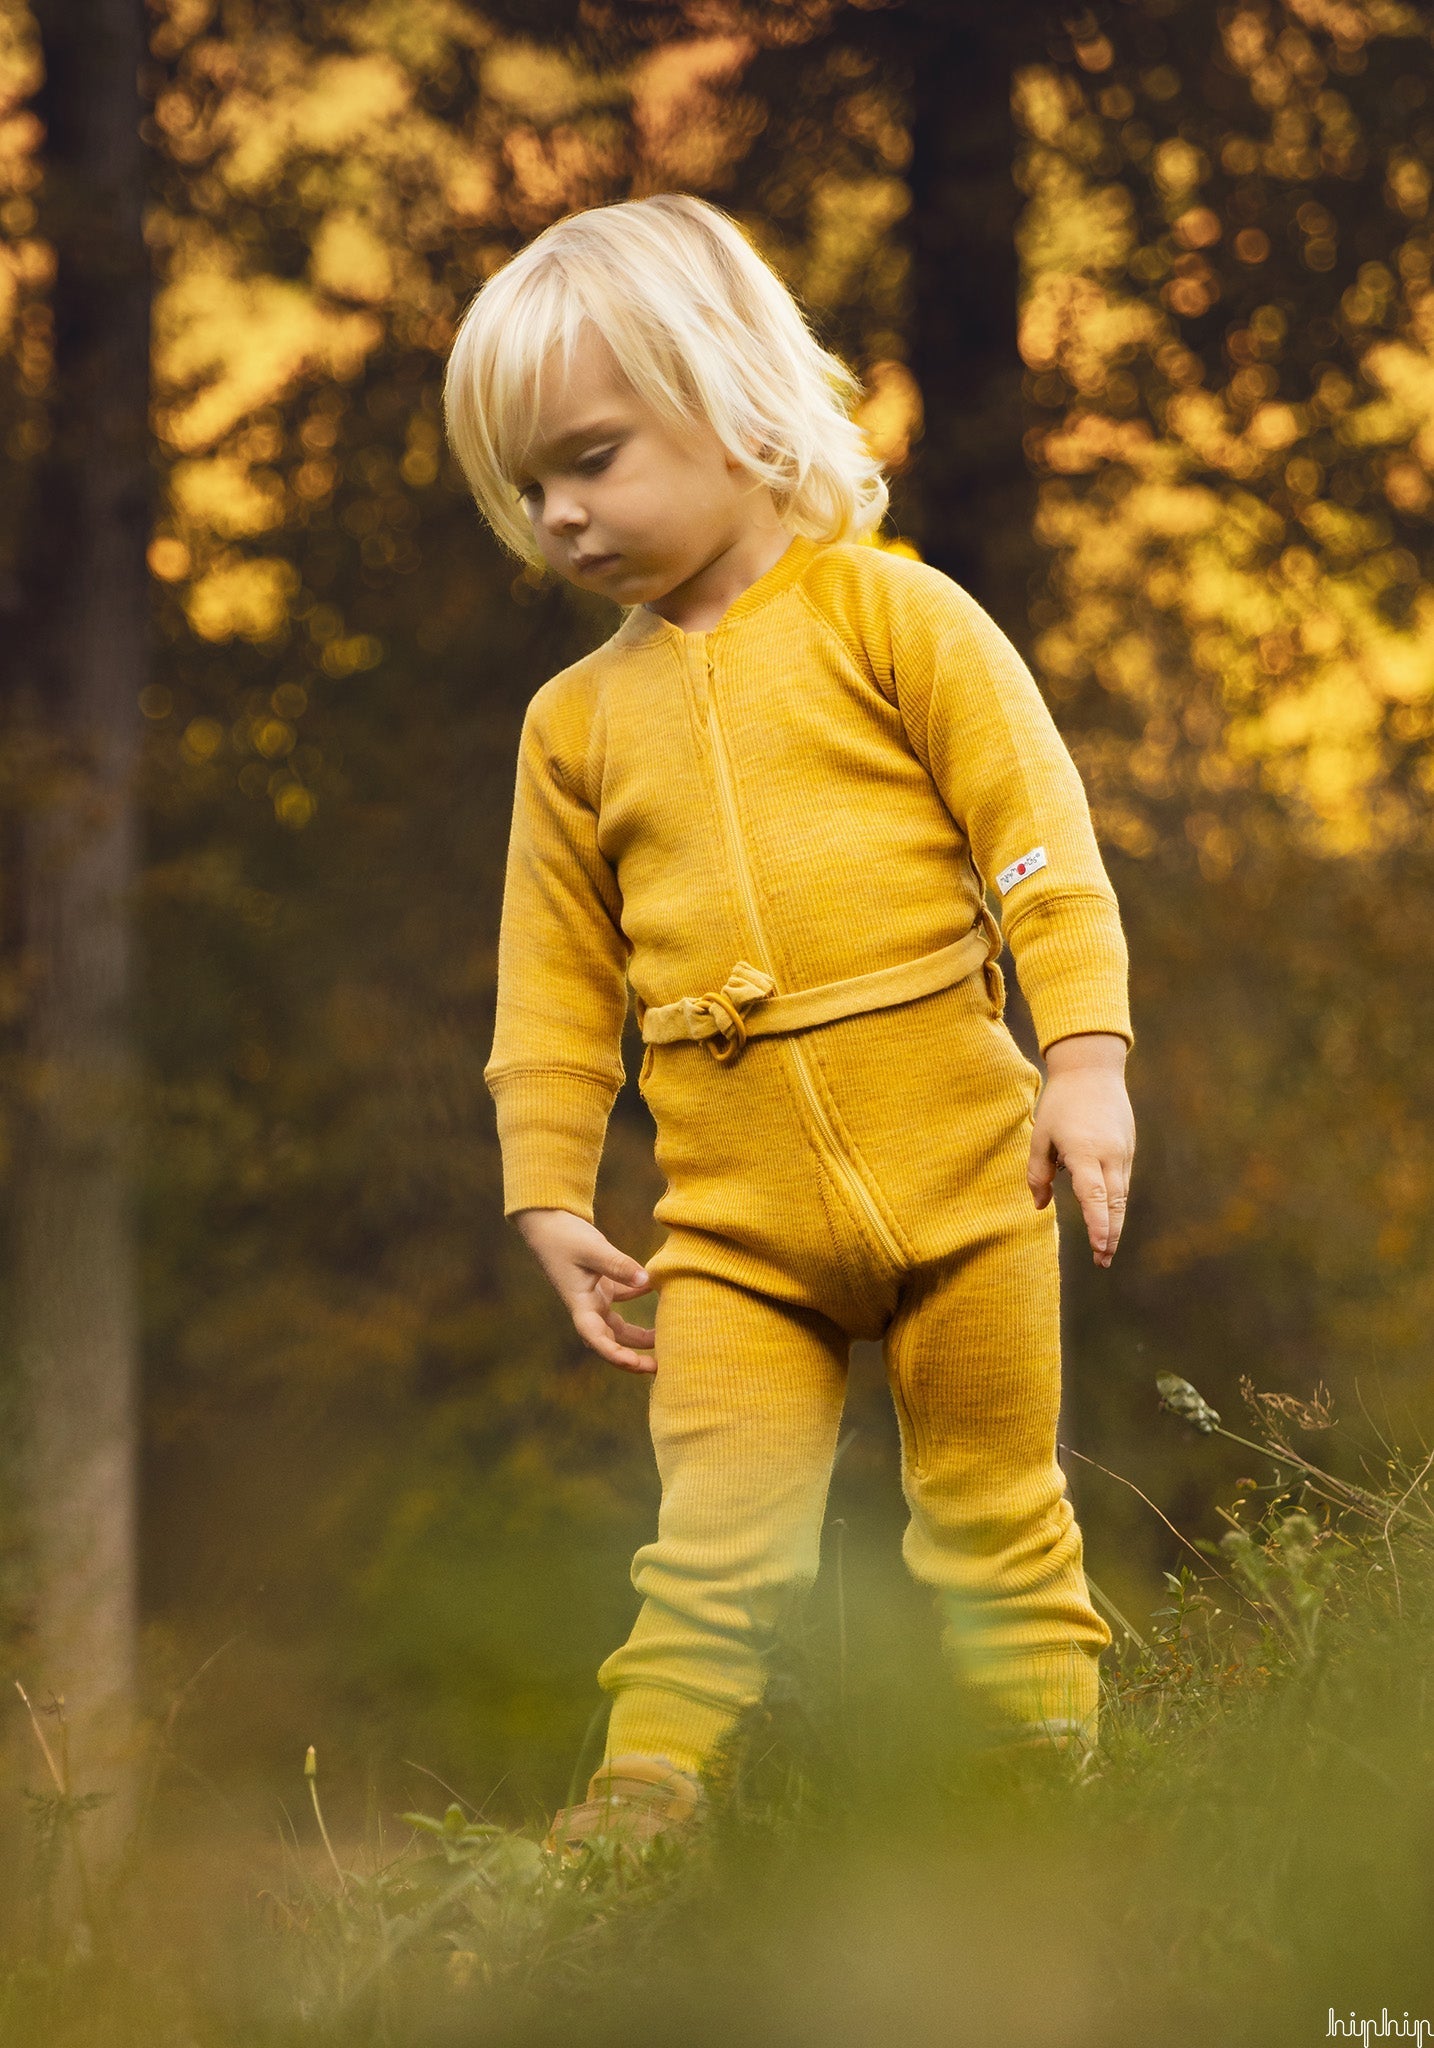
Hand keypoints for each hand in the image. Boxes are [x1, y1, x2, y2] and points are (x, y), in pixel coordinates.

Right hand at [512, 1207, 655, 1373]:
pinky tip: (655, 1287)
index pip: (596, 1339)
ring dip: (638, 1336)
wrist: (546, 1220)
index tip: (635, 1364)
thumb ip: (619, 1265)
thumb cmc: (563, 1235)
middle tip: (658, 1367)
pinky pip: (622, 1298)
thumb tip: (648, 1280)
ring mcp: (593, 1296)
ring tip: (665, 1338)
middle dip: (631, 1358)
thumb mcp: (592, 1248)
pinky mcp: (599, 1283)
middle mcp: (586, 1306)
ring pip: (618, 1326)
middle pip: (609, 1341)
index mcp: (579, 1304)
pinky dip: (638, 1295)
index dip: (615, 1355)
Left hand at [1027, 1033, 1134, 1268]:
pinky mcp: (1127, 1147)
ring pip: (1121, 1195)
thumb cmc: (1061, 1102)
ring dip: (1114, 1222)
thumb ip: (1039, 1172)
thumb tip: (1040, 1206)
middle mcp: (1109, 1155)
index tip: (1098, 1248)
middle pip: (1114, 1203)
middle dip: (1109, 1234)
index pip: (1094, 1196)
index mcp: (1085, 1152)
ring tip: (1105, 1247)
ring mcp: (1123, 1152)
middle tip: (1102, 1260)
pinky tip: (1107, 1217)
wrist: (1092, 1070)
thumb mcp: (1040, 1135)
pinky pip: (1122, 1181)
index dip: (1097, 1224)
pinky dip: (1115, 1202)